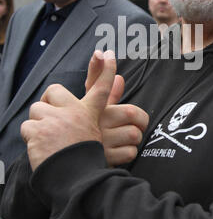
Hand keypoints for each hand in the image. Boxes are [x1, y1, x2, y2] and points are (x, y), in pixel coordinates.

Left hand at [21, 51, 116, 170]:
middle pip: (53, 93)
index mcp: (90, 114)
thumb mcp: (99, 131)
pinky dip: (30, 139)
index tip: (108, 54)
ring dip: (37, 125)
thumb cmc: (86, 159)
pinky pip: (26, 128)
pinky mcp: (37, 135)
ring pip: (36, 111)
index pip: (101, 88)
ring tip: (47, 141)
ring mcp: (55, 124)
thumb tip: (120, 81)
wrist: (74, 182)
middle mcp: (73, 116)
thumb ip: (107, 103)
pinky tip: (40, 150)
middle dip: (48, 104)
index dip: (106, 70)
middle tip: (52, 122)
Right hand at [85, 51, 148, 166]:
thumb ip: (106, 94)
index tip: (107, 53)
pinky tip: (120, 152)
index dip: (103, 67)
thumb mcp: (90, 111)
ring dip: (134, 139)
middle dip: (140, 121)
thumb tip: (120, 77)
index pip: (99, 84)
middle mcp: (94, 122)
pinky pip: (129, 153)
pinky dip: (129, 153)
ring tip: (125, 139)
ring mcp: (99, 142)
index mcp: (90, 109)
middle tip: (136, 124)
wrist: (66, 165)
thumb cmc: (83, 133)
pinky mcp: (104, 160)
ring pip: (134, 135)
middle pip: (132, 114)